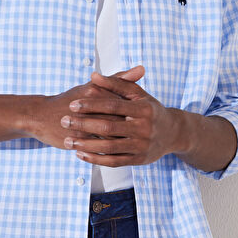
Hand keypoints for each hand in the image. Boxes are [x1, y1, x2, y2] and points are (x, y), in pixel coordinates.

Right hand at [27, 66, 144, 148]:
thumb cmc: (69, 99)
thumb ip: (119, 79)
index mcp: (95, 91)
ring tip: (129, 143)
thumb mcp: (92, 87)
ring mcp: (84, 123)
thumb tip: (142, 69)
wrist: (40, 115)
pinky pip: (99, 146)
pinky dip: (108, 150)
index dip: (134, 110)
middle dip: (130, 127)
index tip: (141, 117)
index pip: (123, 101)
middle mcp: (90, 106)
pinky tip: (115, 151)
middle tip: (140, 133)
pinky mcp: (78, 138)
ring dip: (121, 140)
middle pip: (119, 118)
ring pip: (110, 134)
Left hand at [60, 66, 181, 165]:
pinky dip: (96, 159)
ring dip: (86, 145)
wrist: (173, 133)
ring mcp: (142, 146)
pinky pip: (114, 161)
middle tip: (64, 121)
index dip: (91, 105)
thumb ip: (116, 83)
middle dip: (84, 124)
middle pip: (108, 127)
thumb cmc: (149, 109)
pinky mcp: (139, 160)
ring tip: (68, 141)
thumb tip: (93, 76)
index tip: (72, 105)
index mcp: (143, 109)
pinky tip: (80, 154)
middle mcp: (144, 128)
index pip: (112, 106)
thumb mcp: (137, 94)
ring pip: (109, 147)